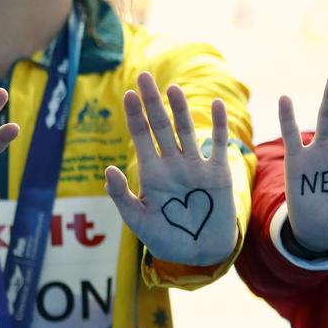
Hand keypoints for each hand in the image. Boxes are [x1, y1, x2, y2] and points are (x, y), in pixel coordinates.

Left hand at [105, 72, 237, 265]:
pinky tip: (216, 105)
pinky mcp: (218, 172)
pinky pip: (219, 144)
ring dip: (180, 109)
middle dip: (152, 102)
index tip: (128, 95)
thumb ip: (122, 197)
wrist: (199, 252)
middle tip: (144, 76)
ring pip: (187, 130)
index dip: (134, 116)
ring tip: (173, 88)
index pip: (140, 137)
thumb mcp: (138, 221)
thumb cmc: (166, 239)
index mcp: (151, 173)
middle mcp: (173, 163)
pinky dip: (218, 125)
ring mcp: (196, 166)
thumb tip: (108, 170)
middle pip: (161, 126)